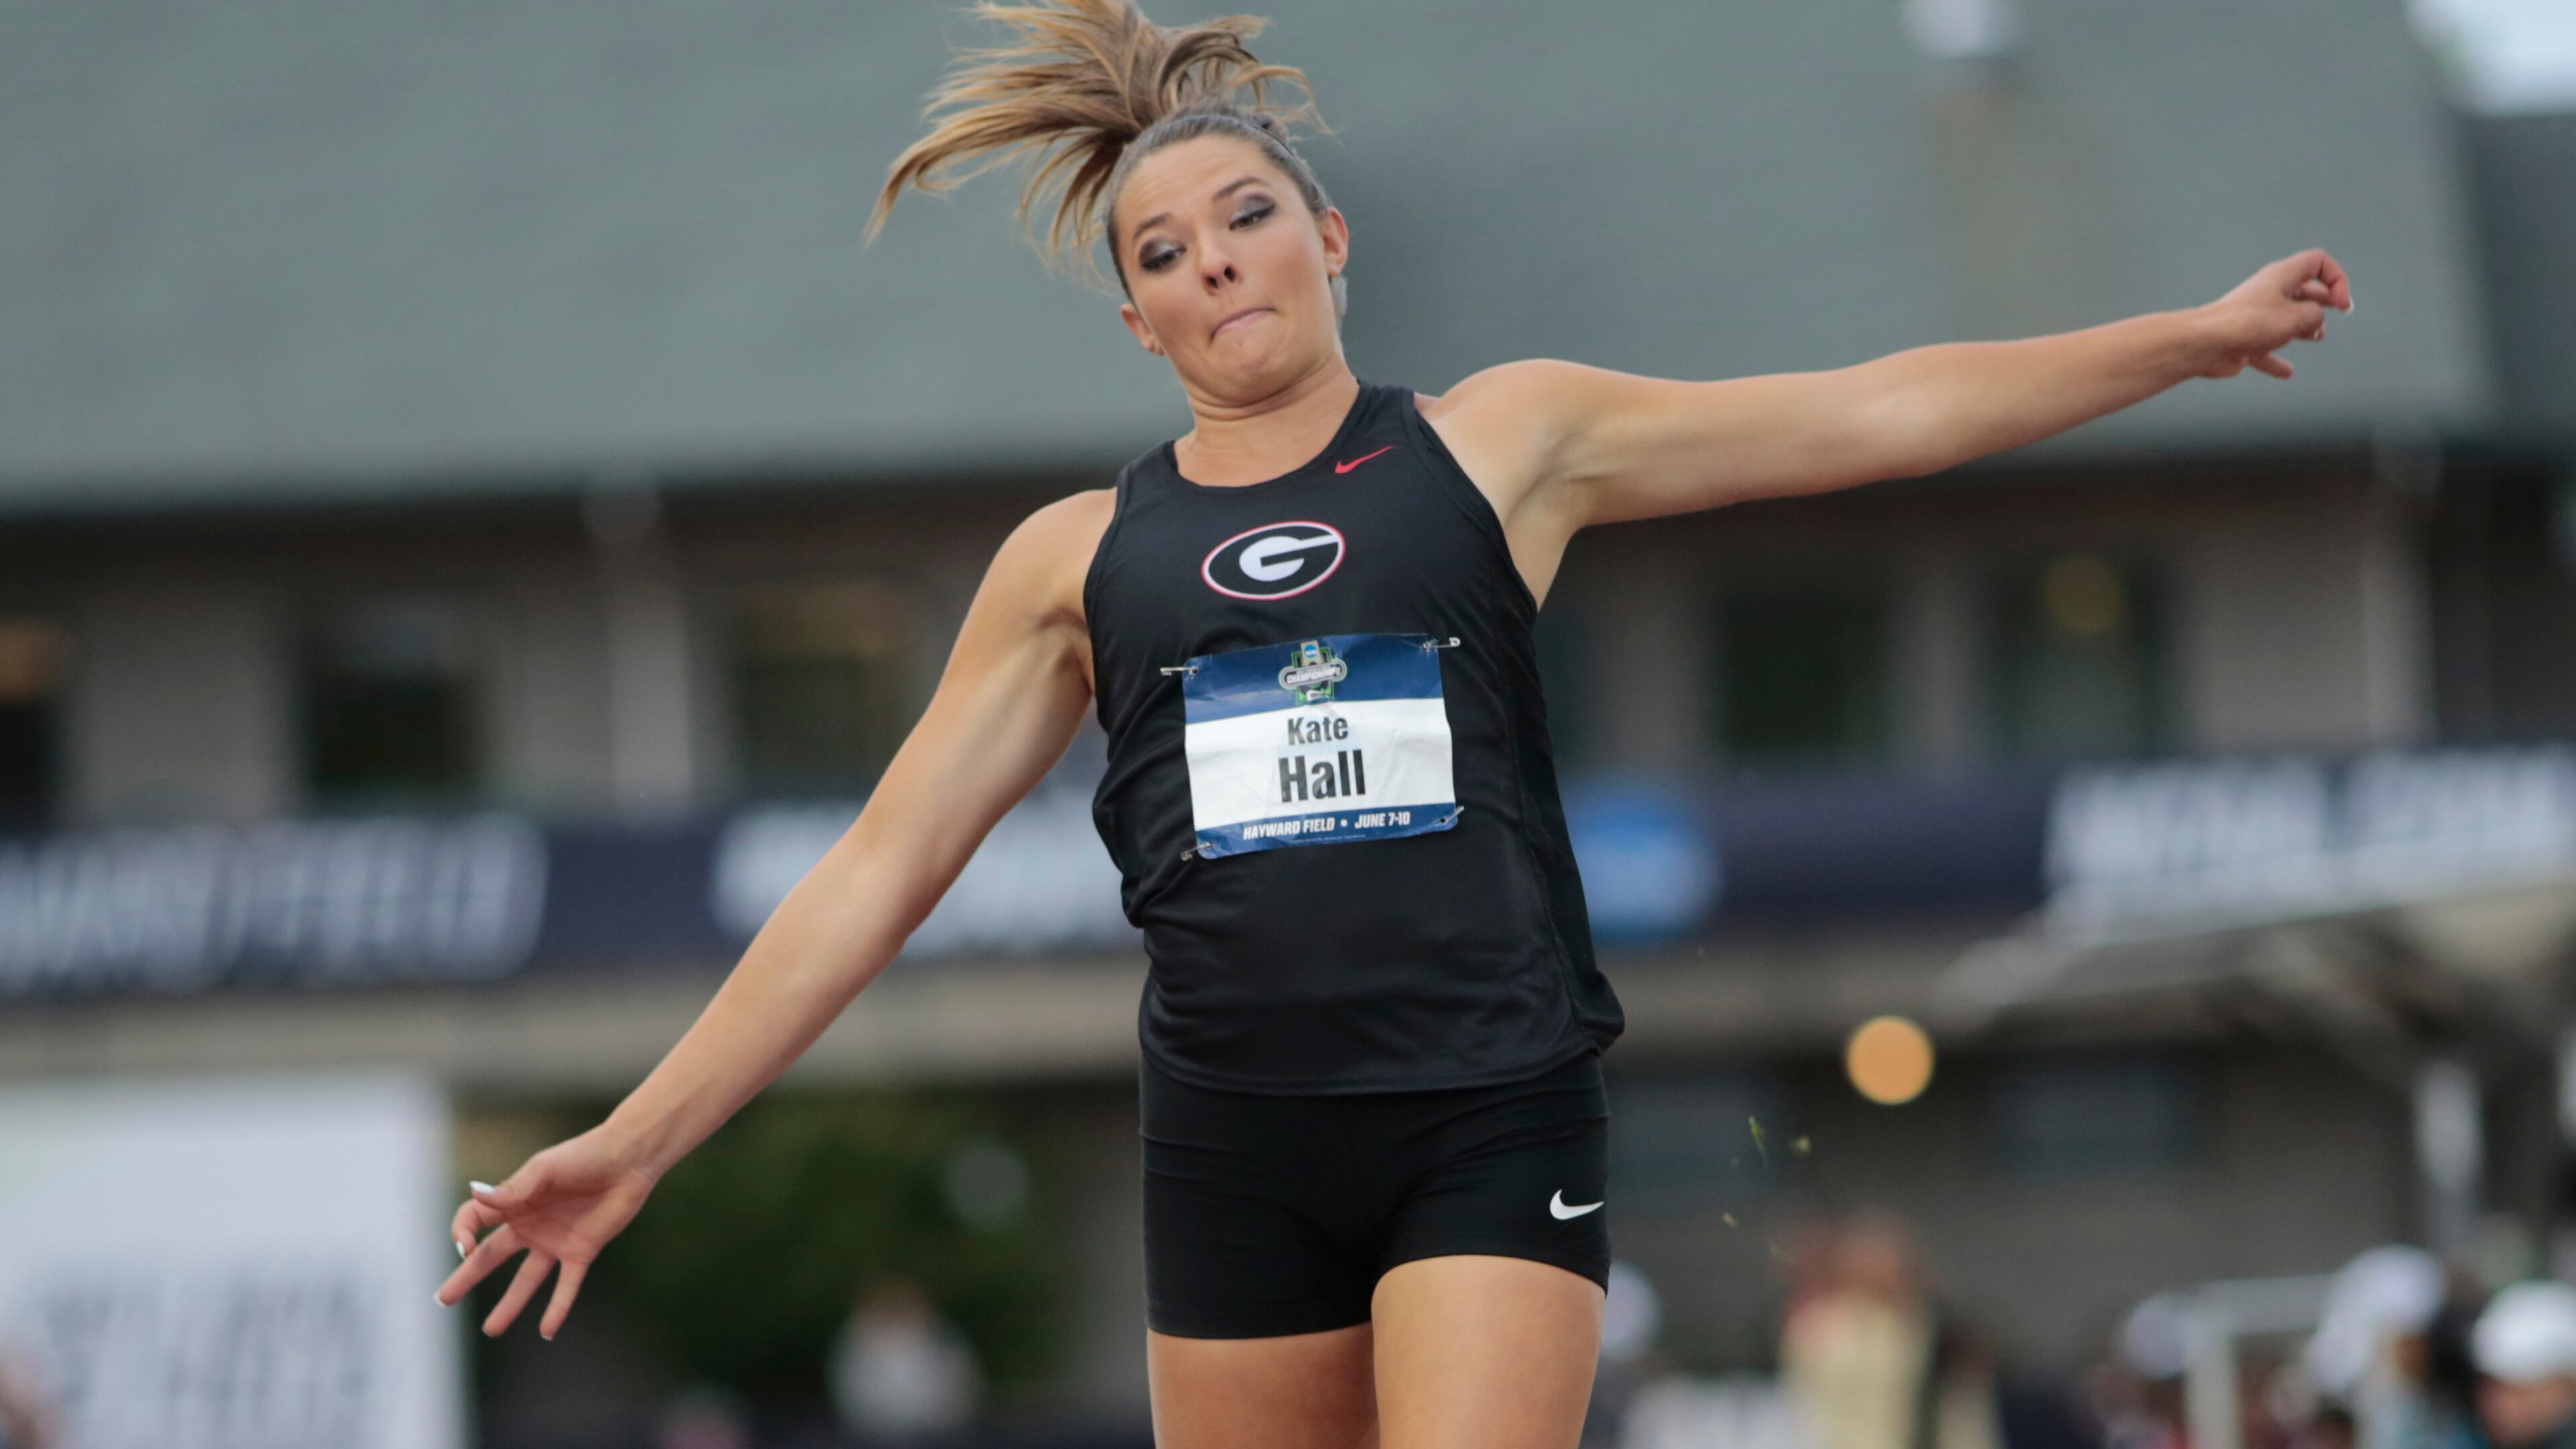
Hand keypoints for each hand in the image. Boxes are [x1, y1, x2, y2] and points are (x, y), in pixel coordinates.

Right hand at [435, 1128, 660, 1339]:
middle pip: (491, 1256)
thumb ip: (513, 1189)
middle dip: (466, 1276)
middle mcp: (530, 1225)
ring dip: (510, 1305)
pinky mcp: (582, 1252)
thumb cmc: (585, 1155)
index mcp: (514, 1201)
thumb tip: (475, 1194)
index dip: (462, 1232)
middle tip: (443, 1299)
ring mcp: (555, 1241)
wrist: (630, 1159)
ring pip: (526, 1280)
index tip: (465, 1246)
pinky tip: (547, 1331)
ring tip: (491, 1330)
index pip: (474, 1220)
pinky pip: (567, 1286)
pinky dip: (557, 1308)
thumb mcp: (544, 1169)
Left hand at [2193, 248, 2353, 380]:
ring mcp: (2255, 317)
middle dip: (2324, 300)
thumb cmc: (2248, 324)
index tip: (2340, 304)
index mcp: (2281, 276)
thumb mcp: (2296, 317)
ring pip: (2286, 318)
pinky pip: (2265, 350)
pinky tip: (2287, 372)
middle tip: (2341, 310)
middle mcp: (2268, 293)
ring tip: (2316, 336)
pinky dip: (2276, 360)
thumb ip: (2316, 315)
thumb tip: (2315, 322)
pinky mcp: (2244, 340)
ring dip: (2304, 327)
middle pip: (2304, 290)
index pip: (2317, 262)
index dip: (2336, 279)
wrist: (2204, 343)